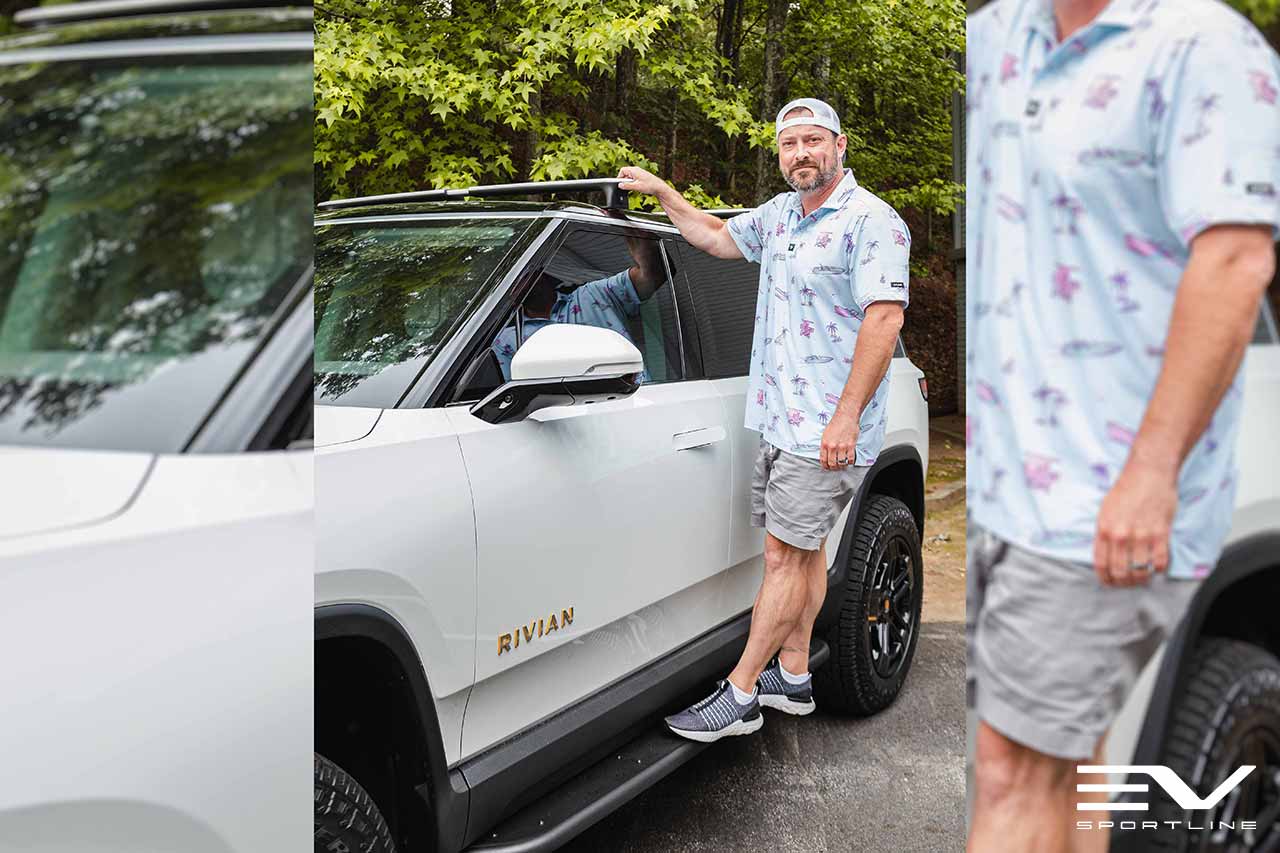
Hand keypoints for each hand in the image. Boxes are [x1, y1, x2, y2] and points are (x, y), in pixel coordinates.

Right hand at [616, 166, 669, 199]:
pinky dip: (633, 183)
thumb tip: (620, 185)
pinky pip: (633, 178)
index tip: (620, 184)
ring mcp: (639, 172)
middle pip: (625, 173)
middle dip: (625, 180)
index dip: (620, 177)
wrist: (659, 187)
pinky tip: (637, 187)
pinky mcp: (641, 176)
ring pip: (629, 176)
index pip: (622, 170)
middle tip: (628, 187)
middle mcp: (636, 169)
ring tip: (634, 187)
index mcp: (634, 170)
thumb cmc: (650, 185)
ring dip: (629, 182)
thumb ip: (627, 186)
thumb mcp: (636, 187)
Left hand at [820, 410, 858, 469]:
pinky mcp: (851, 445)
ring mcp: (842, 446)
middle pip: (832, 464)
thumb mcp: (825, 434)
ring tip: (843, 465)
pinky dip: (850, 462)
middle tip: (836, 468)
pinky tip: (849, 461)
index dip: (825, 466)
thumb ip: (825, 445)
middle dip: (834, 468)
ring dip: (842, 466)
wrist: (845, 416)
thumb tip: (826, 454)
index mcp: (824, 444)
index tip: (827, 467)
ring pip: (841, 463)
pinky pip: (850, 459)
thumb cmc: (836, 424)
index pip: (823, 460)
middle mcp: (832, 446)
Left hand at [1093, 459, 1176, 586]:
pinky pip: (1160, 562)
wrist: (1148, 473)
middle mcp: (1120, 535)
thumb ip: (1104, 533)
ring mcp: (1141, 536)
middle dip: (1123, 582)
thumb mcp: (1105, 511)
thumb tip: (1106, 555)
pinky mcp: (1161, 533)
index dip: (1105, 578)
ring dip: (1141, 579)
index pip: (1101, 564)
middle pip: (1120, 572)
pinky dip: (1158, 569)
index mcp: (1104, 530)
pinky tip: (1156, 566)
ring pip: (1140, 571)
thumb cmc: (1126, 490)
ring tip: (1142, 577)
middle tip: (1127, 583)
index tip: (1109, 583)